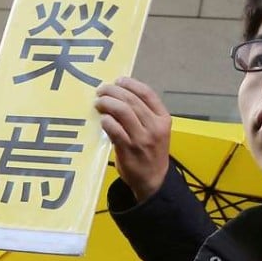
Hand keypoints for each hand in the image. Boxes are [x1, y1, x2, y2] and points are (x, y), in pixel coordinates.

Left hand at [95, 77, 171, 202]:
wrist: (153, 180)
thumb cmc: (151, 152)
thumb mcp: (155, 130)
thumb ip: (143, 114)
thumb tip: (119, 95)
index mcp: (163, 118)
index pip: (147, 93)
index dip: (131, 84)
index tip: (118, 80)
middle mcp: (155, 126)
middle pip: (131, 100)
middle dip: (113, 91)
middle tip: (101, 90)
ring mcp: (142, 138)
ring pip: (123, 111)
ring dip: (107, 103)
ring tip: (98, 102)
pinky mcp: (129, 149)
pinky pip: (114, 129)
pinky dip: (106, 121)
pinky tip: (102, 119)